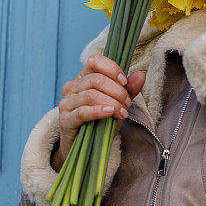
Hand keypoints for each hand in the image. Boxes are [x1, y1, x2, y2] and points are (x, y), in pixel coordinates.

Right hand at [52, 54, 144, 171]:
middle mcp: (71, 86)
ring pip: (91, 95)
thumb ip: (129, 88)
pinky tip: (111, 112)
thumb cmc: (102, 118)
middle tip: (127, 103)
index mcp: (83, 77)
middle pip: (96, 79)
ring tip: (122, 112)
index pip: (95, 61)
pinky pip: (83, 112)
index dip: (112, 69)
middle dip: (117, 91)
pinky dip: (99, 111)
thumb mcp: (119, 101)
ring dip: (112, 103)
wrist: (88, 144)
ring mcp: (66, 103)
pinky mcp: (65, 119)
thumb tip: (141, 75)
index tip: (125, 82)